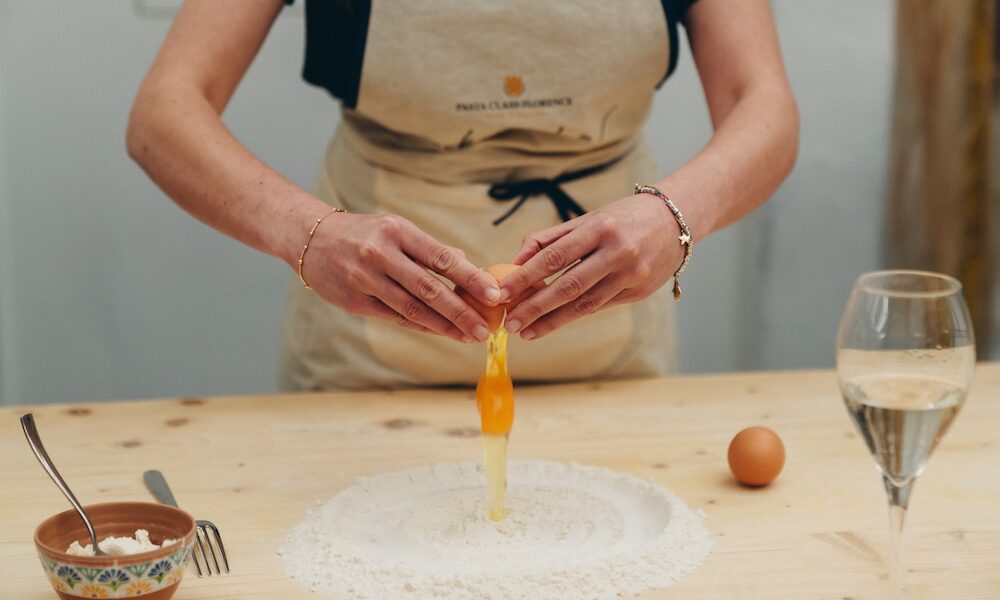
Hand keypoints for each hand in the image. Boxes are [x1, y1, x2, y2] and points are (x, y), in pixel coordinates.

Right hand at [301, 212, 501, 342]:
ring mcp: (364, 280)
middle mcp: (380, 255)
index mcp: (397, 231)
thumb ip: (430, 249)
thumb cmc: (364, 233)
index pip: (441, 258)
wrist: (310, 239)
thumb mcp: (396, 229)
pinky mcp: (354, 302)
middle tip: (486, 327)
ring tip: (468, 336)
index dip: (470, 278)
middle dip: (462, 311)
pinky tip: (441, 332)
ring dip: (444, 326)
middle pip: (429, 288)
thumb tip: (470, 268)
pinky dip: (420, 326)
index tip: (493, 294)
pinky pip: (394, 318)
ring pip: (412, 309)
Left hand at [500, 193, 683, 339]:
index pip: (554, 256)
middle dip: (535, 307)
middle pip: (568, 287)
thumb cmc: (623, 218)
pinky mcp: (638, 292)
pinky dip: (573, 316)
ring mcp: (631, 275)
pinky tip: (552, 323)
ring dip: (552, 321)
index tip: (502, 293)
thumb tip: (514, 262)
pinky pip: (599, 306)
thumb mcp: (587, 220)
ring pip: (584, 304)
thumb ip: (550, 239)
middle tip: (511, 323)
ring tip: (527, 331)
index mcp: (599, 228)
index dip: (525, 277)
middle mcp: (617, 252)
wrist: (676, 222)